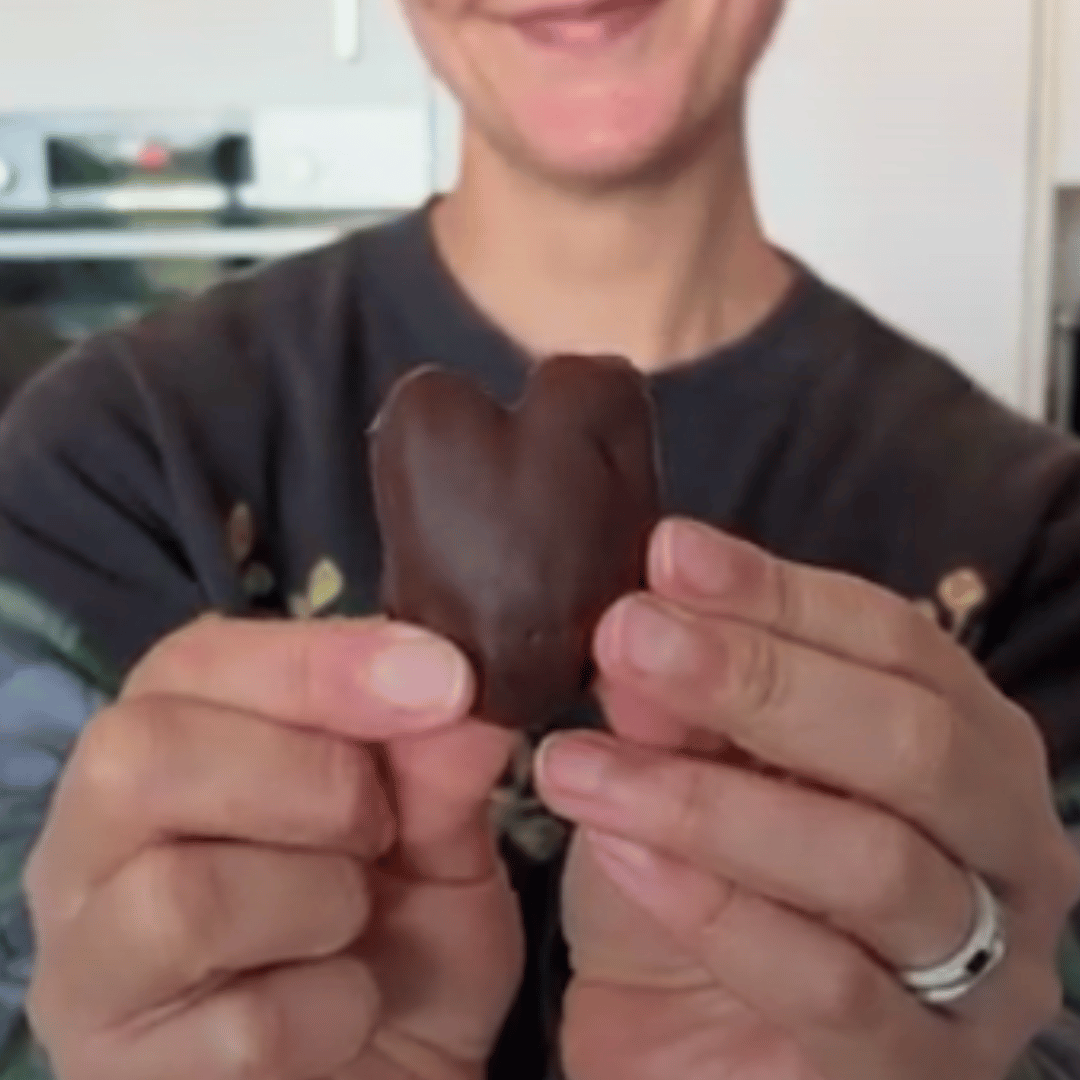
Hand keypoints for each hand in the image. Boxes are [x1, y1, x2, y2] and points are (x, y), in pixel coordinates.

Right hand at [24, 614, 523, 1079]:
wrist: (390, 1076)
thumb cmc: (399, 936)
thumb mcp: (440, 838)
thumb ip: (439, 767)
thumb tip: (461, 690)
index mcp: (166, 745)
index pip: (195, 661)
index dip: (321, 661)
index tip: (444, 679)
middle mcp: (92, 843)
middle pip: (141, 755)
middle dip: (312, 781)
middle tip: (382, 827)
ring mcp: (86, 966)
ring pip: (181, 897)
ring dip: (321, 899)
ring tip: (357, 918)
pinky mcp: (115, 1074)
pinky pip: (240, 1027)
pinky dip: (337, 1008)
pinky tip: (349, 1006)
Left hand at [535, 518, 1079, 1079]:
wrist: (686, 1048)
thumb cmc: (697, 883)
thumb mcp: (679, 770)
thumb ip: (676, 701)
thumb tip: (645, 620)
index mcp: (962, 742)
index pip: (894, 641)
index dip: (777, 593)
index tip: (667, 556)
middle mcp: (1003, 847)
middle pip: (913, 741)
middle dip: (759, 680)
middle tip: (629, 636)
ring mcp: (985, 974)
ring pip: (876, 864)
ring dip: (707, 801)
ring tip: (578, 763)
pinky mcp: (924, 1072)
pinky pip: (835, 990)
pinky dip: (717, 912)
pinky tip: (621, 857)